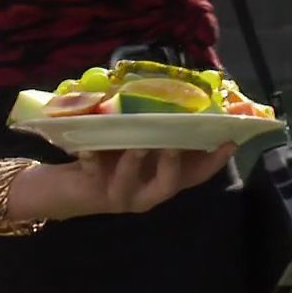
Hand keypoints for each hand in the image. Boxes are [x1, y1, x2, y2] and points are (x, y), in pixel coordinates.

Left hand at [16, 144, 238, 220]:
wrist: (61, 190)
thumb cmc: (102, 160)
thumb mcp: (130, 144)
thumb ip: (151, 130)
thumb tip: (172, 97)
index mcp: (159, 179)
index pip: (194, 174)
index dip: (213, 161)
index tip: (231, 140)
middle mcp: (145, 192)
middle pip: (170, 185)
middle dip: (175, 165)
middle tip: (175, 144)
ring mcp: (120, 196)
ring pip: (133, 184)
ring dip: (135, 162)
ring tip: (137, 143)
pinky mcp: (93, 192)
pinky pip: (94, 174)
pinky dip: (91, 159)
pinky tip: (87, 148)